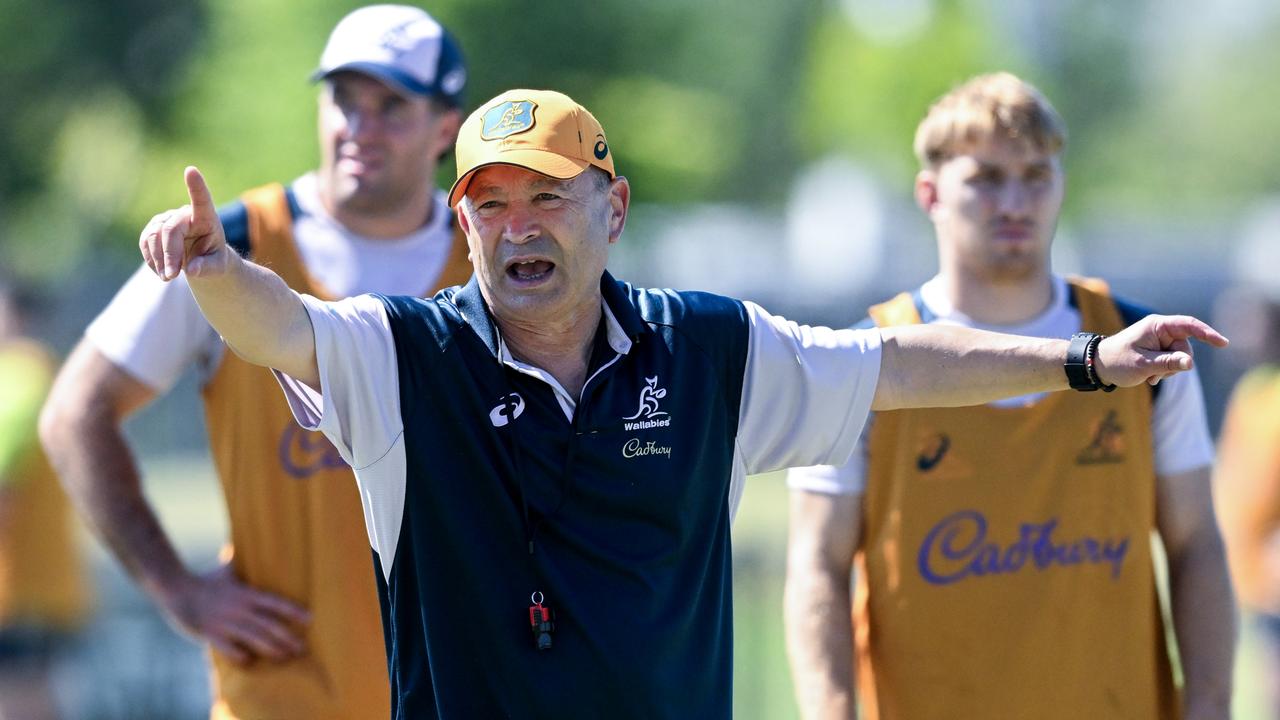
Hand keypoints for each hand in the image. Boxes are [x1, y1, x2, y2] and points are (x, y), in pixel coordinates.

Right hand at [139, 166, 230, 280]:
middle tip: (171, 277)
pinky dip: (151, 259)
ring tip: (169, 277)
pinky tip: (162, 269)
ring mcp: (166, 218)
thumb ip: (208, 267)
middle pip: (170, 230)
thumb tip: (192, 269)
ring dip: (158, 260)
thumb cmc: (213, 259)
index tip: (191, 171)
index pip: (202, 200)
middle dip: (169, 255)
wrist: (201, 259)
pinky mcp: (153, 227)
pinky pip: (145, 242)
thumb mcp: (217, 267)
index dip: (196, 186)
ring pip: (153, 236)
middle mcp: (185, 213)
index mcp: (207, 218)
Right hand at [159, 562, 311, 665]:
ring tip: (284, 657)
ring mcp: (225, 623)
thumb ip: (239, 562)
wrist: (176, 589)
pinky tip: (250, 661)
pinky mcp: (211, 635)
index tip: (310, 619)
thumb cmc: (204, 580)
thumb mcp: (226, 570)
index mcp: (246, 594)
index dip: (293, 611)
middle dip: (287, 638)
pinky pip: (228, 649)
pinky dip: (240, 656)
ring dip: (271, 649)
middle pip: (268, 625)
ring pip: (253, 639)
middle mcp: (239, 609)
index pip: (275, 603)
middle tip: (302, 648)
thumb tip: (242, 546)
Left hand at [1095, 315, 1227, 387]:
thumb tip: (1190, 363)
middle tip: (1154, 375)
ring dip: (1168, 371)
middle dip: (1176, 364)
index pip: (1189, 325)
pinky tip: (1149, 377)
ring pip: (1180, 358)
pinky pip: (1172, 362)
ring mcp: (1160, 340)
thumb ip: (1168, 363)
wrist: (1097, 365)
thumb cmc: (1117, 361)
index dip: (1207, 333)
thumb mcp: (1143, 365)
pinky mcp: (1158, 350)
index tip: (1223, 343)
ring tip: (1149, 376)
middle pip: (1186, 347)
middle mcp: (1161, 329)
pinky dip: (1164, 371)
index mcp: (1157, 325)